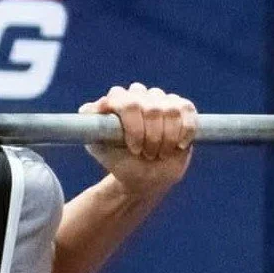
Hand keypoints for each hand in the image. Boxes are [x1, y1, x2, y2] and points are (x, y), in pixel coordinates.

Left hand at [80, 83, 196, 195]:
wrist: (144, 176)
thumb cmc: (119, 161)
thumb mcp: (99, 147)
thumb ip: (90, 128)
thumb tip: (86, 109)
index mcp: (117, 101)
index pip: (126, 101)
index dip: (133, 126)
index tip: (133, 148)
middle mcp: (139, 96)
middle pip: (150, 107)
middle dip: (150, 136)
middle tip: (145, 154)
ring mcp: (161, 100)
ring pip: (171, 110)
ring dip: (166, 138)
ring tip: (158, 153)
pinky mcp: (182, 108)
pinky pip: (187, 111)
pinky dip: (185, 131)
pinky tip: (178, 145)